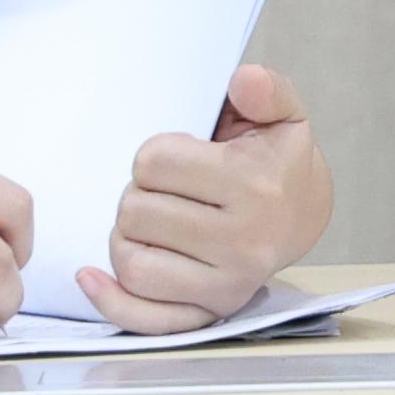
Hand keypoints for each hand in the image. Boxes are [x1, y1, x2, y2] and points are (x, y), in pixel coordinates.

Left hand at [85, 64, 332, 331]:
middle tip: (167, 191)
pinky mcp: (210, 311)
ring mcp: (227, 282)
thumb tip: (244, 80)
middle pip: (135, 211)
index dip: (155, 154)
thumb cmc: (277, 160)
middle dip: (140, 194)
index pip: (154, 163)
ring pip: (130, 259)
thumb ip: (266, 90)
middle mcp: (243, 240)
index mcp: (255, 184)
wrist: (303, 214)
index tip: (179, 158)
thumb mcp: (282, 114)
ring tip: (153, 221)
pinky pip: (142, 315)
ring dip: (128, 235)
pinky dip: (109, 298)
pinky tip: (90, 276)